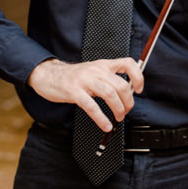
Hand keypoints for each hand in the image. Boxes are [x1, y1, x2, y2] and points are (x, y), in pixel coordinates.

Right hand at [27, 57, 143, 132]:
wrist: (48, 75)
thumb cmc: (74, 76)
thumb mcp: (94, 71)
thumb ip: (108, 78)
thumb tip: (126, 93)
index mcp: (104, 65)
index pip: (127, 63)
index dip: (138, 76)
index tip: (139, 89)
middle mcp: (97, 71)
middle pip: (121, 85)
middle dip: (128, 101)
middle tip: (127, 110)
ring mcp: (85, 81)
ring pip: (110, 94)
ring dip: (118, 108)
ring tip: (119, 117)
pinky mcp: (74, 92)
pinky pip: (91, 106)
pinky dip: (101, 118)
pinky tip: (106, 125)